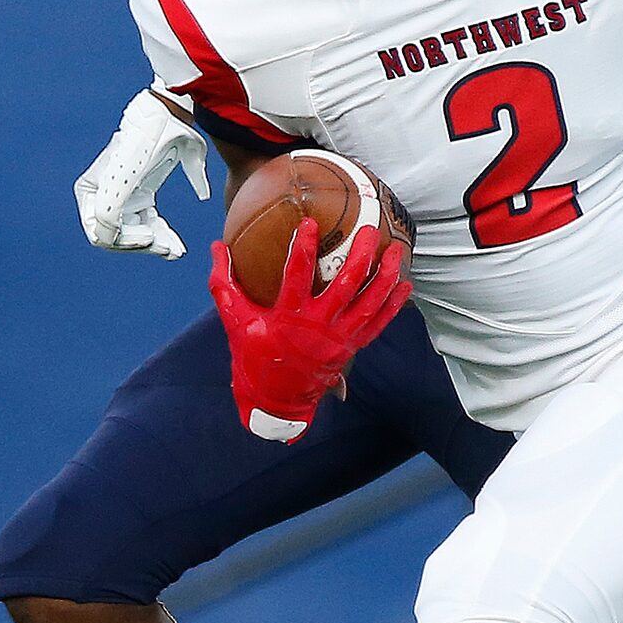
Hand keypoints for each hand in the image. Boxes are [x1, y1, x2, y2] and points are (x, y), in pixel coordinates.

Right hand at [75, 88, 210, 259]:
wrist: (170, 118)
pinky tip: (176, 246)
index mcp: (91, 190)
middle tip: (168, 248)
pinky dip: (162, 236)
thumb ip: (108, 208)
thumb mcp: (124, 176)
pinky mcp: (143, 196)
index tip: (150, 238)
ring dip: (156, 245)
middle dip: (143, 245)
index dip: (123, 242)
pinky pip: (149, 225)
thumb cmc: (145, 142)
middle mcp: (103, 195)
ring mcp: (123, 197)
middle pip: (119, 237)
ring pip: (136, 234)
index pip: (100, 233)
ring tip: (176, 250)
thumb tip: (103, 238)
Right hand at [208, 221, 410, 441]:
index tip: (311, 223)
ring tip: (396, 250)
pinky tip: (406, 284)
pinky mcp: (353, 346)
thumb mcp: (235, 320)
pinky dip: (394, 304)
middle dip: (361, 255)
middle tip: (370, 229)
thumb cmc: (254, 357)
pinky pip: (379, 323)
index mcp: (289, 317)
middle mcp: (319, 326)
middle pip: (346, 285)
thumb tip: (217, 246)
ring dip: (386, 275)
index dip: (304, 248)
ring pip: (370, 302)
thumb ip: (225, 283)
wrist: (276, 399)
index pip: (298, 275)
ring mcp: (340, 338)